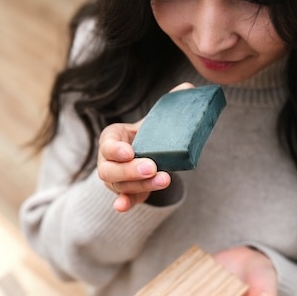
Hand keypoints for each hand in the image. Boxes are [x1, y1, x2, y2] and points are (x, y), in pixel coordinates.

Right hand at [97, 82, 193, 211]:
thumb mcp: (155, 119)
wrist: (147, 152)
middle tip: (151, 167)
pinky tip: (123, 207)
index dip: (116, 149)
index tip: (130, 151)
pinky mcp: (125, 192)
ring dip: (140, 185)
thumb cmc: (148, 134)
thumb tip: (189, 88)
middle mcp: (107, 160)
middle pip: (109, 169)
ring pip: (119, 185)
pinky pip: (123, 199)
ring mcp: (115, 179)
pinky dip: (124, 203)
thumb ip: (169, 105)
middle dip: (130, 170)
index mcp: (112, 138)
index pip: (108, 144)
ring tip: (163, 180)